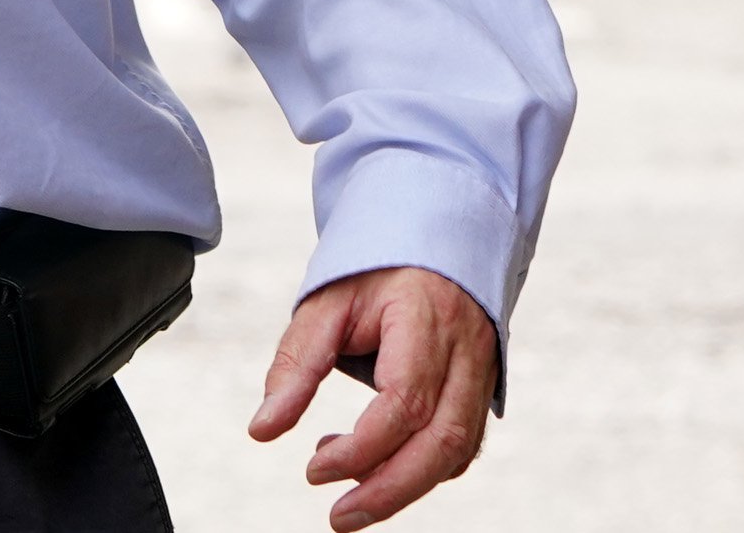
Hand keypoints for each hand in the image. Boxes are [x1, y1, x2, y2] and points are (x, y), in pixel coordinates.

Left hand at [247, 265, 497, 529]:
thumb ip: (296, 365)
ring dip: (405, 487)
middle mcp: (466, 351)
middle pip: (442, 440)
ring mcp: (481, 372)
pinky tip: (379, 468)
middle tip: (338, 516)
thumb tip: (262, 431)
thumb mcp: (324, 303)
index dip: (361, 447)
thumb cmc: (374, 269)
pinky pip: (463, 444)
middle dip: (389, 490)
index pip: (404, 401)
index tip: (313, 469)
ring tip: (349, 498)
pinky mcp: (481, 390)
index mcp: (426, 319)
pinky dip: (424, 470)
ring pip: (458, 450)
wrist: (432, 238)